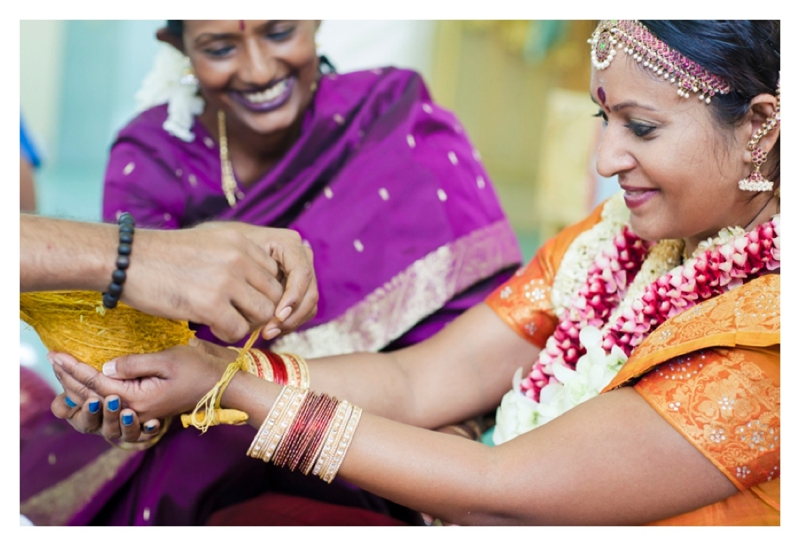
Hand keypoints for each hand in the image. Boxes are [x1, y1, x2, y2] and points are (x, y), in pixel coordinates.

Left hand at [48, 339, 231, 424]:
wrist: (224, 386)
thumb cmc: (201, 369)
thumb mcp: (168, 359)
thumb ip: (134, 364)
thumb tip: (105, 366)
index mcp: (138, 398)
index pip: (97, 382)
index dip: (74, 368)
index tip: (56, 355)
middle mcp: (136, 408)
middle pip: (94, 395)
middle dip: (70, 377)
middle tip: (52, 359)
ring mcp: (141, 409)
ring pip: (101, 400)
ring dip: (79, 386)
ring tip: (63, 371)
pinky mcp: (147, 405)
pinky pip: (114, 401)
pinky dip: (95, 392)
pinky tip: (88, 385)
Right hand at [125, 222, 316, 342]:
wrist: (123, 259)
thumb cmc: (163, 257)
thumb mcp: (208, 243)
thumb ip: (237, 257)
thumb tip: (258, 282)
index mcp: (241, 241)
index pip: (276, 274)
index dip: (266, 294)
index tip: (248, 303)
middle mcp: (239, 257)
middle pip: (275, 296)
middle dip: (261, 313)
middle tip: (240, 318)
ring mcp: (226, 279)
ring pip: (262, 314)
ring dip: (247, 324)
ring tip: (225, 322)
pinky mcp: (210, 303)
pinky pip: (238, 330)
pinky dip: (228, 334)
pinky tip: (211, 327)